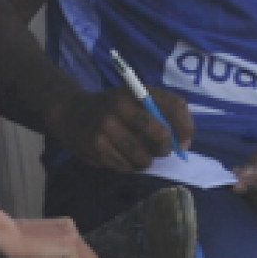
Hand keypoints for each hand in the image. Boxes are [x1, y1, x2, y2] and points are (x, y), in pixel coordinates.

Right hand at [44, 83, 192, 173]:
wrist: (71, 113)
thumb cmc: (114, 108)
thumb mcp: (136, 98)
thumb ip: (164, 113)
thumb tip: (184, 144)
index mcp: (137, 90)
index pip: (174, 104)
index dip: (185, 127)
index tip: (183, 142)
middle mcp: (121, 105)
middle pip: (160, 134)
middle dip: (164, 148)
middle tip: (160, 151)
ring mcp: (107, 127)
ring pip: (143, 157)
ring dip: (145, 161)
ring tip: (137, 154)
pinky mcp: (97, 147)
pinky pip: (125, 167)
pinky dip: (128, 167)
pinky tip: (120, 156)